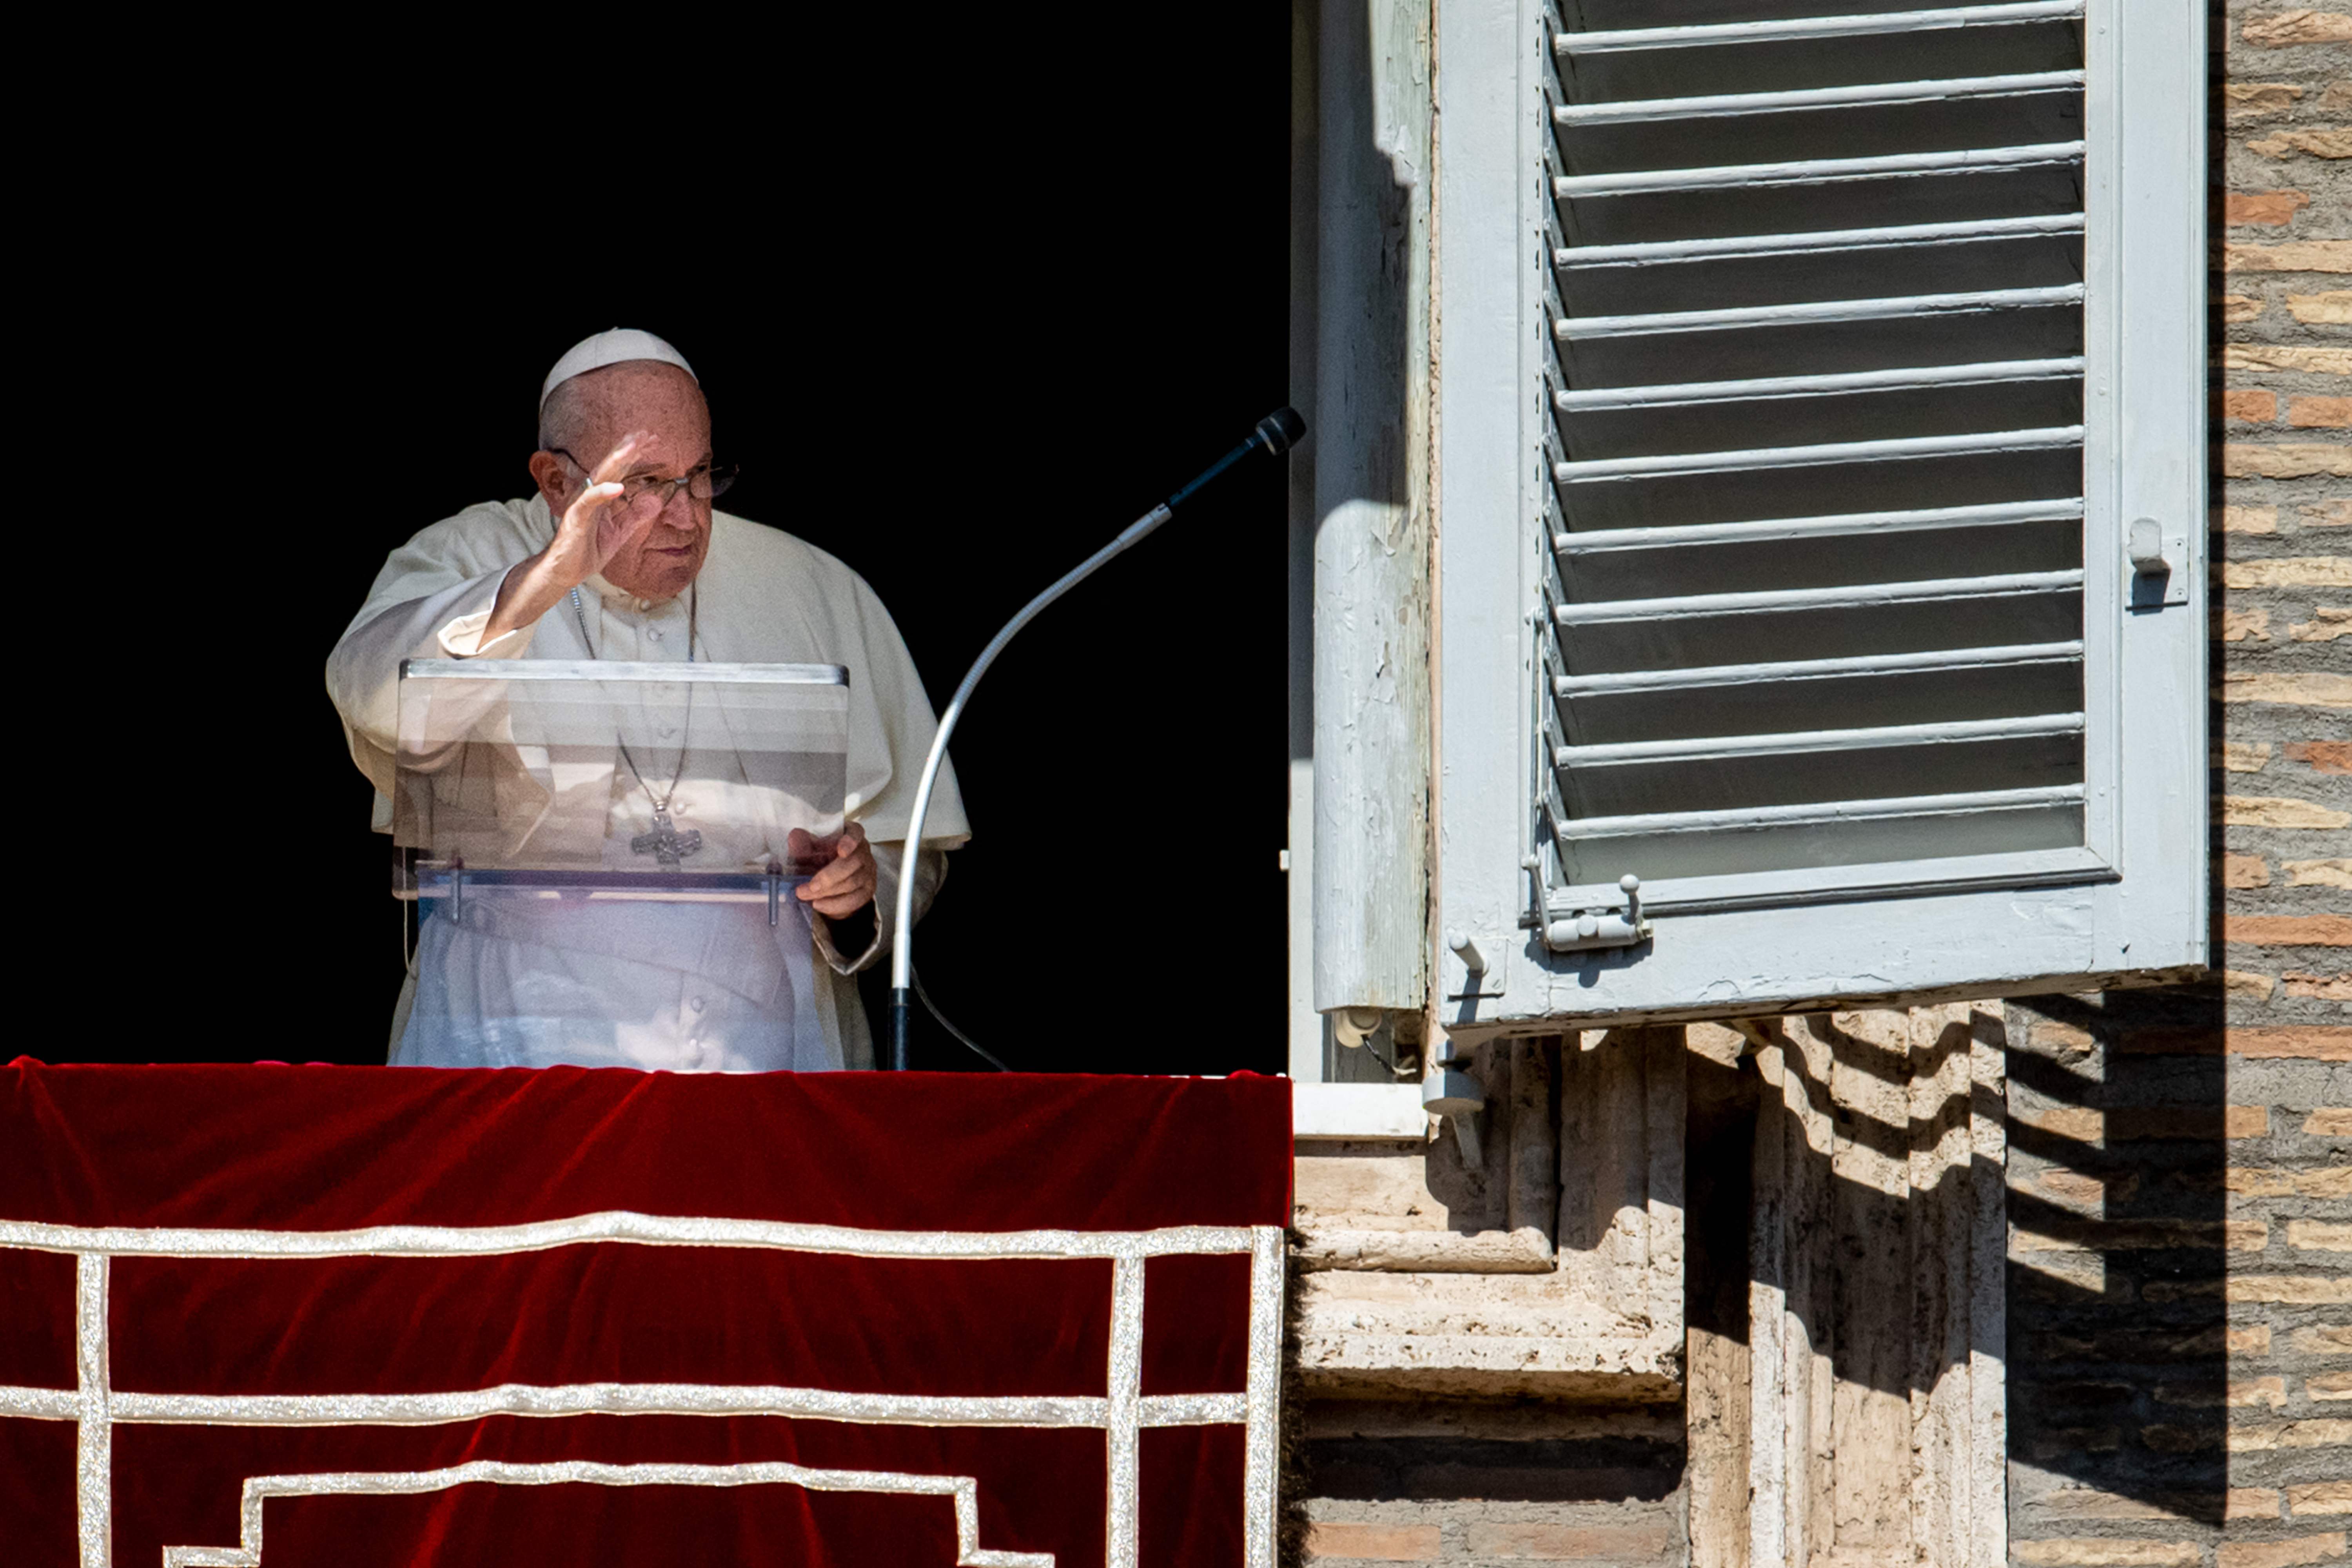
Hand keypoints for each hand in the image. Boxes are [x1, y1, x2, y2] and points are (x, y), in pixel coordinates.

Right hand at [486, 431, 664, 641]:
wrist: (566, 572)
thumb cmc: (587, 550)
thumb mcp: (619, 532)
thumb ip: (635, 515)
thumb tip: (656, 500)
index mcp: (601, 496)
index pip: (620, 469)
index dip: (635, 454)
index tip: (652, 440)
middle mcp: (590, 494)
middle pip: (611, 466)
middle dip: (628, 448)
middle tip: (646, 433)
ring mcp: (582, 504)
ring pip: (600, 476)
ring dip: (617, 460)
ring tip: (635, 447)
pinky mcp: (575, 518)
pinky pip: (589, 502)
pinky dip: (604, 493)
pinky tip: (620, 487)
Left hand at [789, 823, 877, 918]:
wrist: (830, 880)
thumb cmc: (820, 857)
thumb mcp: (809, 848)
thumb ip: (803, 843)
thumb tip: (794, 837)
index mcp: (850, 834)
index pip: (856, 833)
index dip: (850, 841)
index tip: (840, 851)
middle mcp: (863, 852)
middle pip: (852, 863)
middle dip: (829, 877)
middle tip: (808, 887)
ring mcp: (868, 872)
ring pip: (851, 883)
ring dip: (826, 892)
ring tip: (804, 895)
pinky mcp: (867, 891)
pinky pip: (854, 900)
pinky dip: (834, 904)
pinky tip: (818, 905)